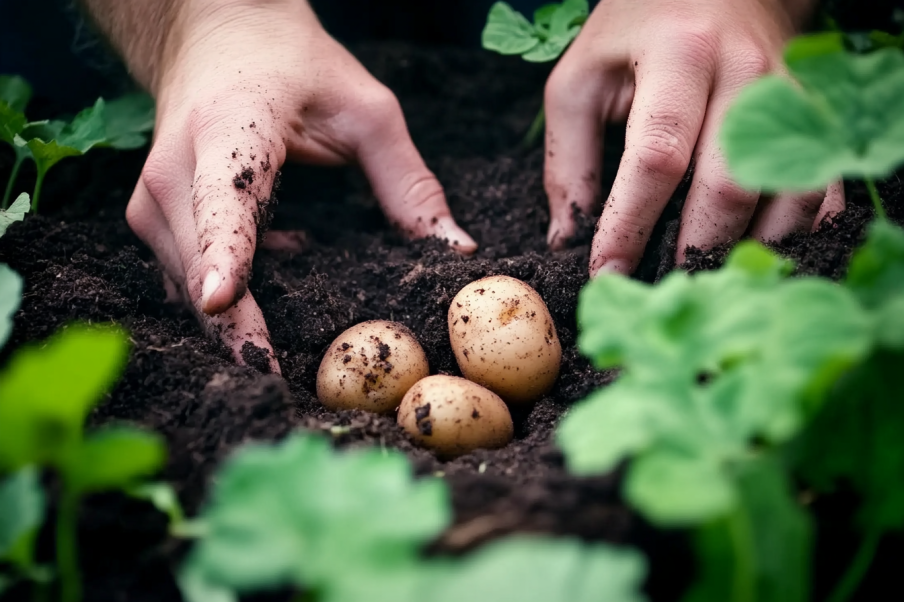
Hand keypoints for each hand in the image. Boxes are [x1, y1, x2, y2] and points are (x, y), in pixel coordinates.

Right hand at [125, 0, 475, 372]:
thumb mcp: (365, 110)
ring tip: (295, 351)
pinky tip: (281, 285)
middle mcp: (174, 171)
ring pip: (187, 288)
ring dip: (240, 325)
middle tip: (295, 388)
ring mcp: (154, 201)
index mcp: (227, 130)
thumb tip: (455, 252)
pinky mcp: (154, 223)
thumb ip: (408, 183)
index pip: (222, 200)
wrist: (217, 35)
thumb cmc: (293, 66)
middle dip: (240, 332)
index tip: (224, 301)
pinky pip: (187, 282)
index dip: (223, 253)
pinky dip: (233, 301)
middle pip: (198, 266)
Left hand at [543, 0, 843, 273]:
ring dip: (744, 252)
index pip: (658, 158)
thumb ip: (570, 161)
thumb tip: (568, 241)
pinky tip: (747, 257)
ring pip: (785, 197)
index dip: (630, 225)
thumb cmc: (635, 38)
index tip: (607, 275)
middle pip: (729, 187)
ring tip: (700, 281)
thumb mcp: (580, 82)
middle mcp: (747, 77)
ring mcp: (790, 100)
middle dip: (691, 251)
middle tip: (658, 293)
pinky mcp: (813, 122)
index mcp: (680, 57)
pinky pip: (817, 192)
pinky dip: (787, 236)